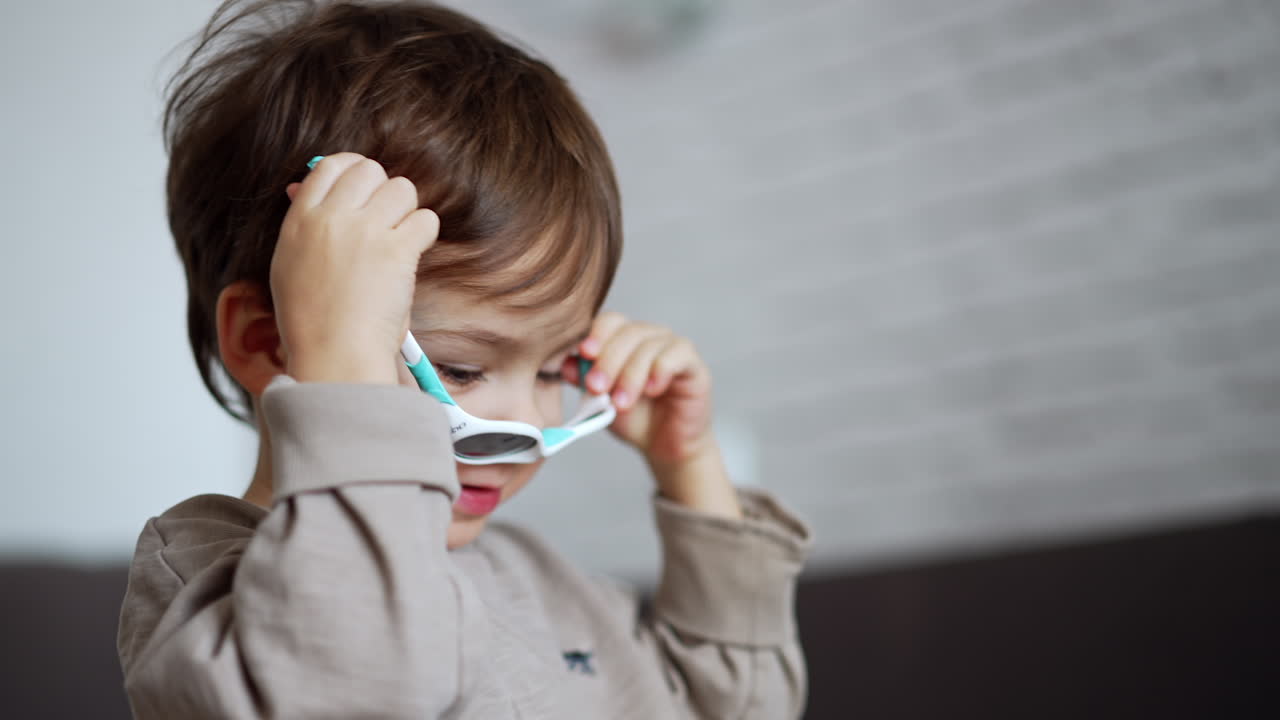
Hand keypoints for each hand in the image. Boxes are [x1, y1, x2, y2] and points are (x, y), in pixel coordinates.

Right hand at [274, 153, 438, 384]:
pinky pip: (426, 219)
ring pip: (402, 189)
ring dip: (407, 212)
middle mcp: (331, 218)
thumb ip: (304, 226)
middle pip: (370, 170)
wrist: (334, 355)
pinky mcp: (396, 250)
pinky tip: (412, 256)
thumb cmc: (314, 322)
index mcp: (300, 221)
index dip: (353, 172)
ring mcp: (364, 231)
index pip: (329, 167)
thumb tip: (305, 186)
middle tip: (387, 223)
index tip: (366, 191)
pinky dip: (425, 235)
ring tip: (399, 243)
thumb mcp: (290, 266)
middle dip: (384, 192)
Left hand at [565, 312, 713, 465]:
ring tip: (621, 403)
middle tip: (597, 388)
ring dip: (630, 375)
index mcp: (623, 339)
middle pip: (627, 332)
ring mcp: (672, 347)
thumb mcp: (599, 402)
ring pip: (649, 345)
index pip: (609, 321)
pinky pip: (677, 354)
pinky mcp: (693, 363)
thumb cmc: (632, 418)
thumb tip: (565, 364)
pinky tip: (651, 391)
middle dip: (608, 361)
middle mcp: (648, 336)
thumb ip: (583, 381)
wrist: (663, 446)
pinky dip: (660, 371)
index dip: (596, 334)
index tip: (584, 354)